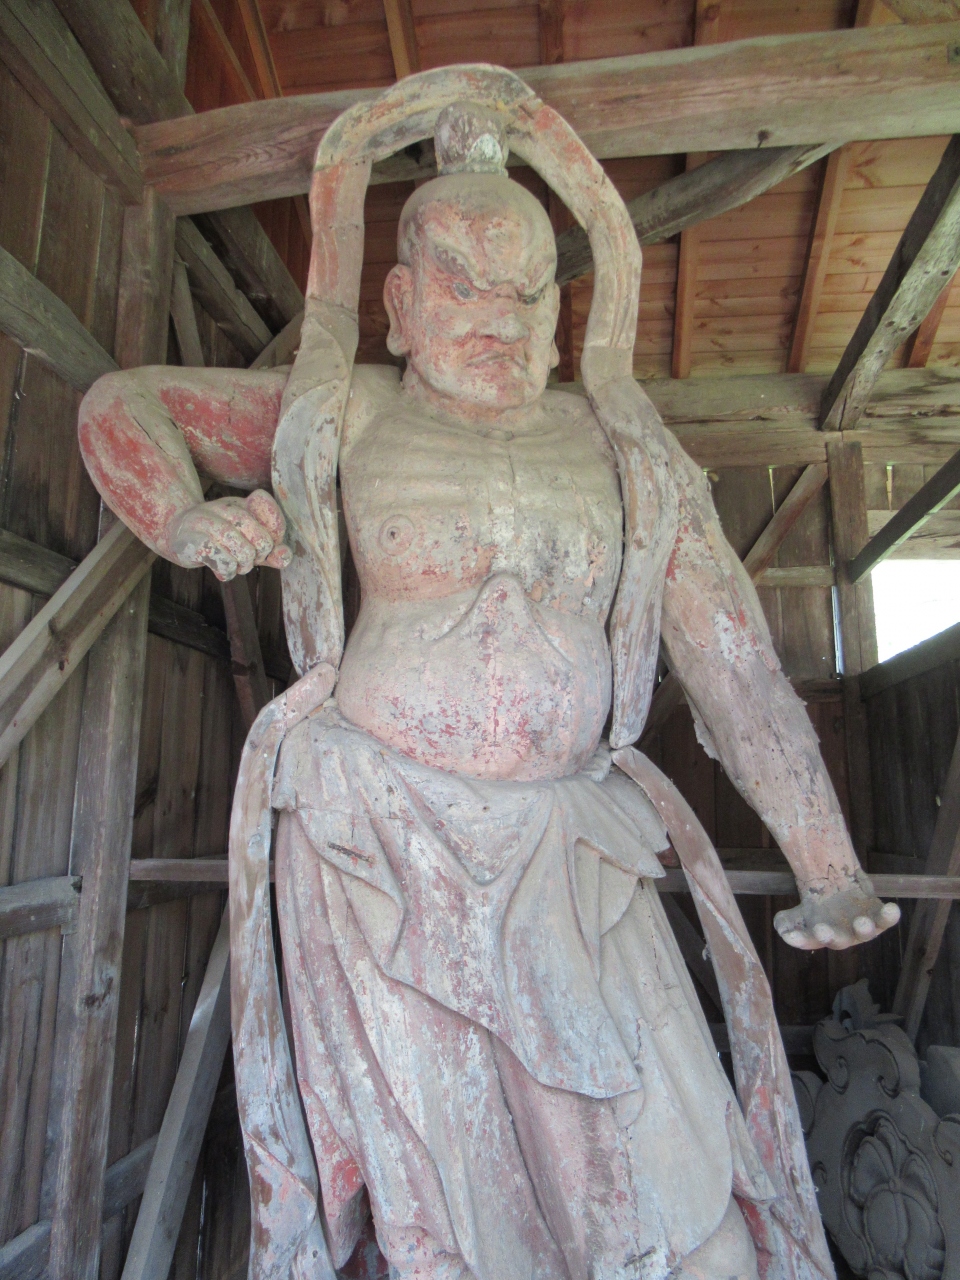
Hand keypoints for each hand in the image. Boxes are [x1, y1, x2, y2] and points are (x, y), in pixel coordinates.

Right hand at [166, 490, 291, 580]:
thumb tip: (285, 556)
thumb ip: (268, 550)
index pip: (271, 517)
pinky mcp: (192, 541)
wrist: (174, 534)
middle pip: (260, 537)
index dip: (274, 538)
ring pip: (243, 550)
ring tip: (234, 566)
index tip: (265, 550)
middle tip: (247, 561)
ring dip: (243, 566)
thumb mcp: (245, 541)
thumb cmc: (217, 539)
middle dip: (259, 556)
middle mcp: (223, 508)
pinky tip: (221, 571)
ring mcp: (206, 522)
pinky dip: (228, 572)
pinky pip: (223, 561)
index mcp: (241, 504)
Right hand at [774, 871, 899, 950]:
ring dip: (864, 929)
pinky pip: (886, 919)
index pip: (809, 941)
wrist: (840, 889)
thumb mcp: (797, 915)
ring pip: (865, 932)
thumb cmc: (818, 907)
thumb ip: (786, 922)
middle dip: (831, 936)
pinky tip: (892, 908)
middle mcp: (844, 938)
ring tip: (861, 921)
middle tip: (822, 930)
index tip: (790, 935)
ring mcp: (863, 929)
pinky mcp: (878, 917)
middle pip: (838, 941)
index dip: (800, 940)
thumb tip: (783, 930)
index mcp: (821, 938)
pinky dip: (890, 915)